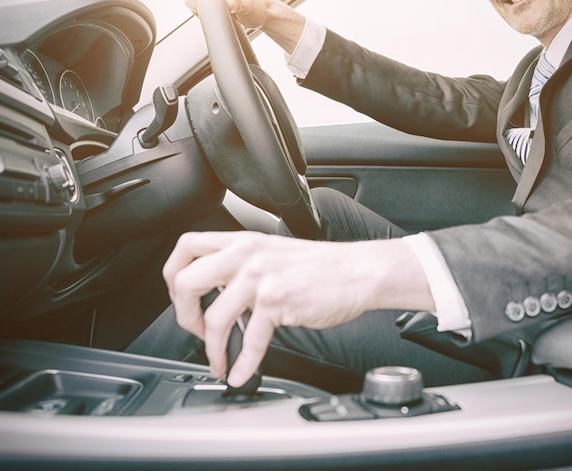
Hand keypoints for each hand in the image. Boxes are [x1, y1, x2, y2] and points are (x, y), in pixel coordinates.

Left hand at [162, 231, 432, 386]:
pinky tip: (241, 373)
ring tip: (219, 359)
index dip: (172, 275)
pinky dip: (243, 364)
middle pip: (186, 279)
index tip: (181, 297)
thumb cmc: (318, 265)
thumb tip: (214, 293)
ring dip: (212, 348)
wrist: (356, 271)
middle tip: (196, 330)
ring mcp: (261, 276)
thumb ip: (241, 265)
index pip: (186, 246)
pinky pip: (250, 340)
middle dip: (183, 313)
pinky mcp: (278, 300)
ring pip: (215, 317)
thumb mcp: (272, 252)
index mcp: (241, 241)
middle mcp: (246, 254)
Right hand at [183, 0, 305, 51]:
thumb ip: (236, 2)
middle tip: (215, 14)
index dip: (195, 4)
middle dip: (197, 7)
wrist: (265, 13)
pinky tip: (218, 14)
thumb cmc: (258, 9)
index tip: (209, 13)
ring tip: (219, 14)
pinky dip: (204, 11)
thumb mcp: (247, 6)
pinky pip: (200, 2)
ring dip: (201, 9)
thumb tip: (227, 1)